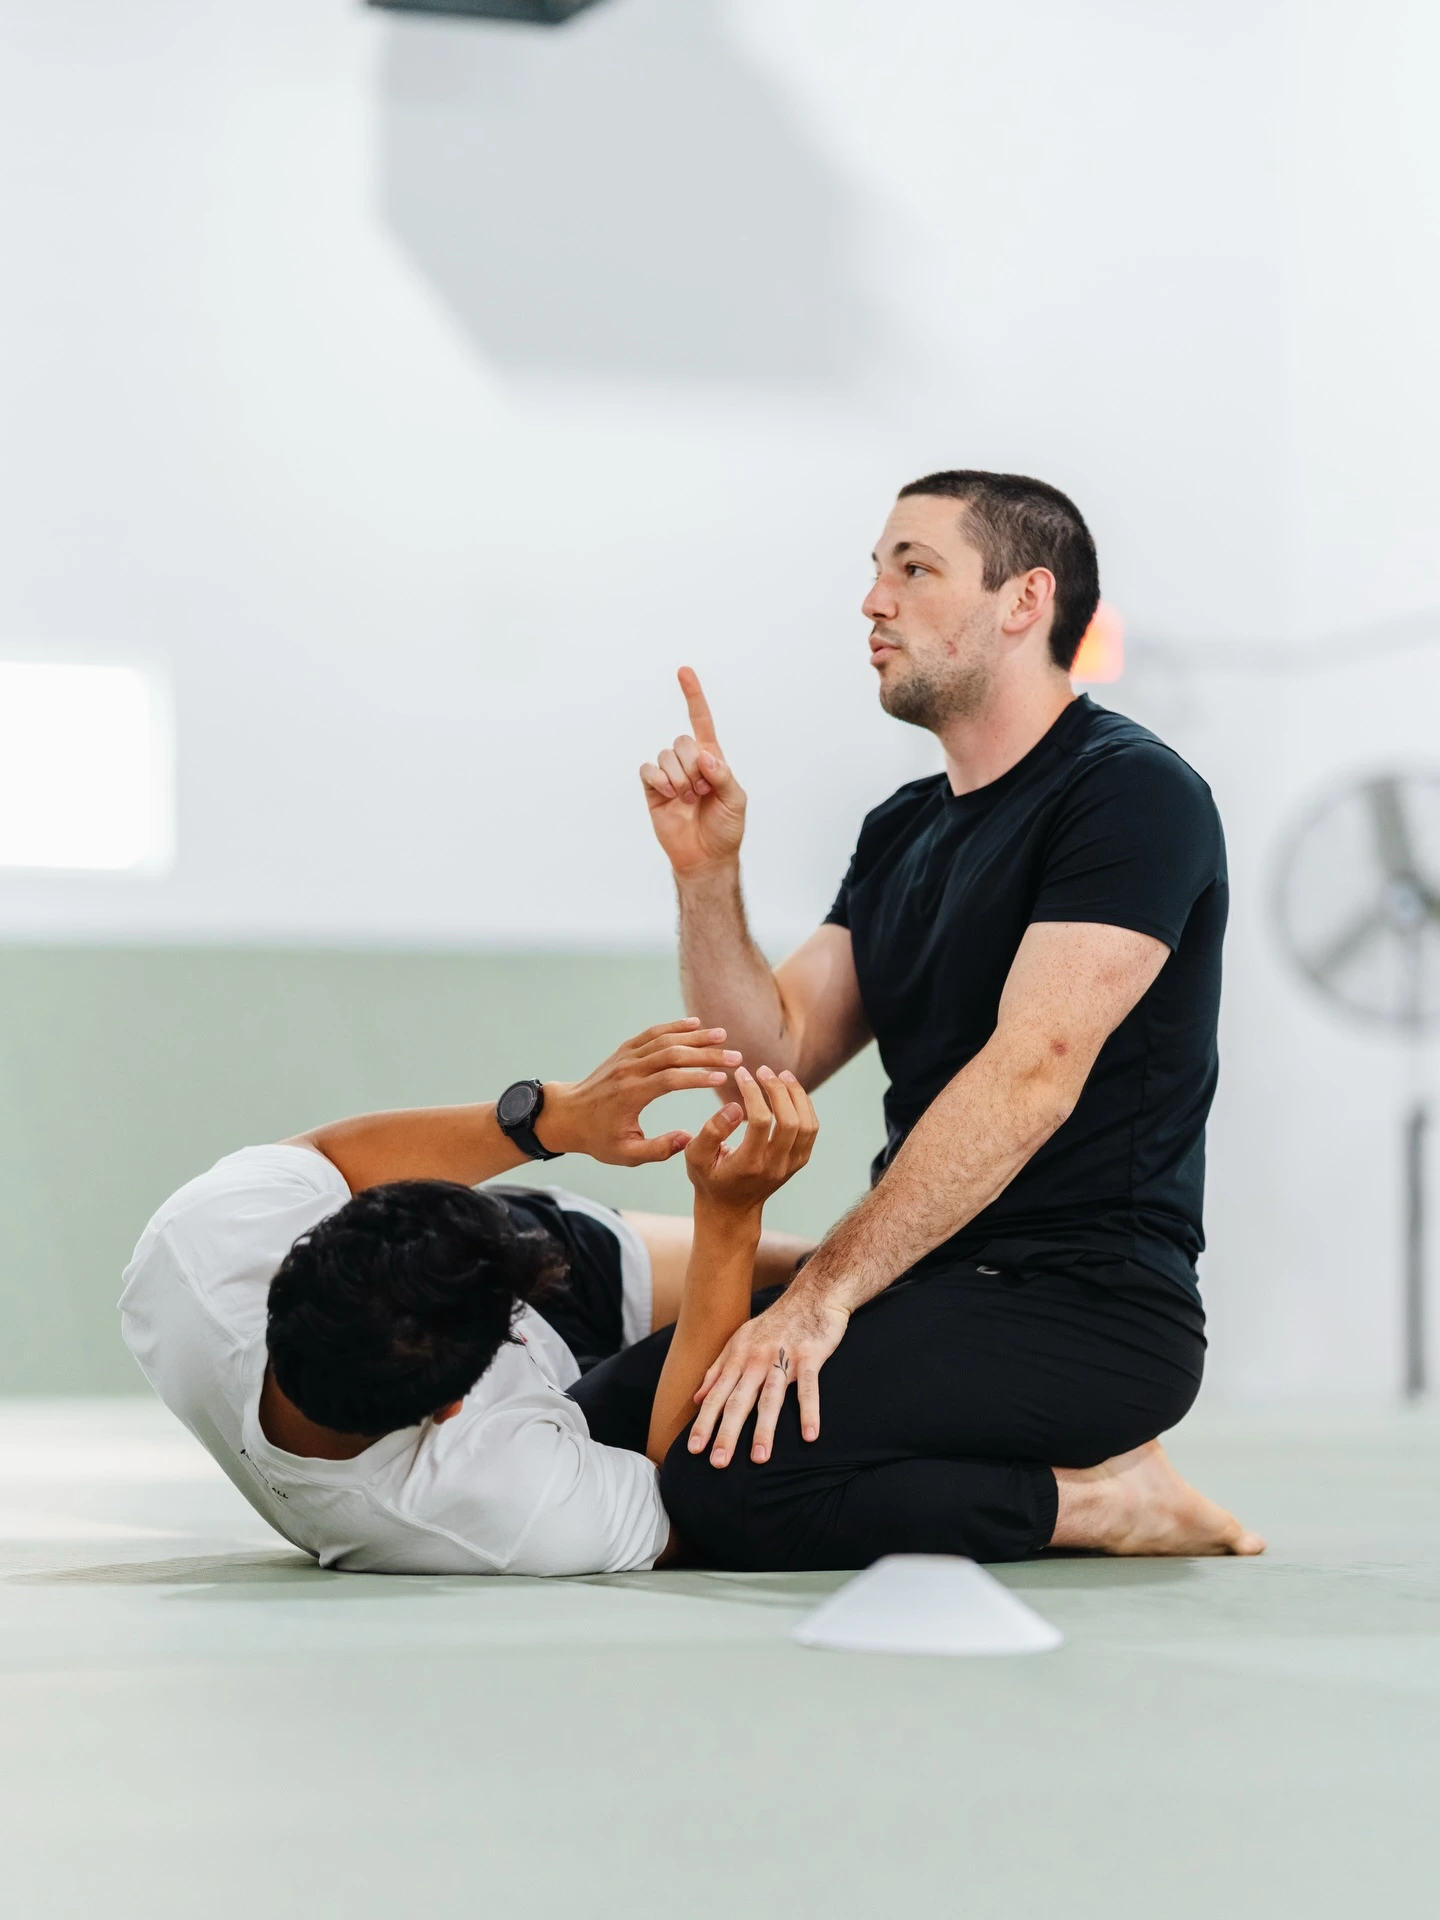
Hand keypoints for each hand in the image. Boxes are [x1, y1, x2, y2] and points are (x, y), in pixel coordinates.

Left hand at [540, 1018, 742, 1165]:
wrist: (567, 1115)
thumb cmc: (597, 1138)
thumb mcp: (626, 1155)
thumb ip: (658, 1149)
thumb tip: (688, 1138)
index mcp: (631, 1095)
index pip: (671, 1079)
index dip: (698, 1076)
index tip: (724, 1078)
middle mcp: (629, 1070)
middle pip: (673, 1054)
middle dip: (707, 1054)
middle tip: (736, 1056)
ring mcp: (626, 1057)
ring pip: (665, 1039)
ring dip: (696, 1036)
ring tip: (723, 1035)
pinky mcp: (625, 1050)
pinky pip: (653, 1034)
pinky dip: (674, 1026)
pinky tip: (695, 1024)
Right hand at [639, 667, 747, 877]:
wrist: (706, 857)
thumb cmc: (726, 828)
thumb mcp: (736, 800)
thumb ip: (724, 775)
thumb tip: (704, 756)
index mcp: (712, 758)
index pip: (701, 721)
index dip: (693, 696)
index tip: (684, 671)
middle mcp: (689, 762)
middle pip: (681, 741)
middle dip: (693, 767)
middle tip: (701, 792)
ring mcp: (669, 775)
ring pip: (665, 756)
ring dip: (679, 778)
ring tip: (688, 799)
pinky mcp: (653, 789)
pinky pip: (648, 770)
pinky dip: (660, 780)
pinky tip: (671, 796)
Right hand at [684, 1064, 817, 1217]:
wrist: (731, 1210)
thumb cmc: (709, 1179)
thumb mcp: (695, 1157)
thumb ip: (711, 1131)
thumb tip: (735, 1106)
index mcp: (749, 1164)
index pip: (761, 1121)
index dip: (752, 1092)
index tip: (741, 1074)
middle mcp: (775, 1166)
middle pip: (790, 1122)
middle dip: (778, 1090)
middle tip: (763, 1070)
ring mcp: (791, 1165)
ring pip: (807, 1125)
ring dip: (797, 1095)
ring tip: (782, 1075)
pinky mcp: (799, 1161)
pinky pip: (811, 1129)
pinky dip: (804, 1106)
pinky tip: (790, 1091)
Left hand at [688, 1281, 849, 1468]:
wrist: (812, 1294)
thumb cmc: (775, 1323)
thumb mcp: (740, 1341)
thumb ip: (718, 1369)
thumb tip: (697, 1398)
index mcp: (738, 1357)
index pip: (716, 1395)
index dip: (704, 1422)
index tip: (693, 1449)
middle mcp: (756, 1359)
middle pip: (738, 1401)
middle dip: (726, 1432)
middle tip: (717, 1463)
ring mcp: (783, 1358)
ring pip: (770, 1398)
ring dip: (764, 1429)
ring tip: (759, 1459)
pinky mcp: (810, 1356)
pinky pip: (809, 1388)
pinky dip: (809, 1411)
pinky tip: (810, 1436)